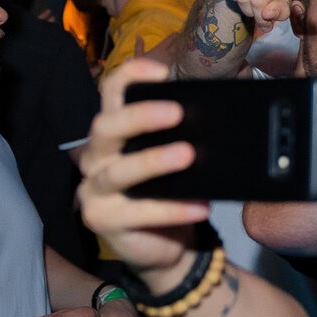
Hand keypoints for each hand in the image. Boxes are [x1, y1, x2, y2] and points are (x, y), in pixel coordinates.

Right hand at [77, 60, 212, 288]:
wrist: (165, 246)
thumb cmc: (169, 192)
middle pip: (105, 128)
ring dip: (153, 161)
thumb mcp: (178, 162)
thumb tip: (222, 116)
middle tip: (177, 113)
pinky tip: (200, 206)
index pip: (111, 95)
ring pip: (118, 171)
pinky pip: (138, 212)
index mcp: (113, 134)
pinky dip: (172, 208)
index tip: (161, 71)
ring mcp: (94, 190)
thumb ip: (184, 138)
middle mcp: (95, 157)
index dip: (130, 78)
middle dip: (139, 117)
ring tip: (188, 155)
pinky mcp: (102, 220)